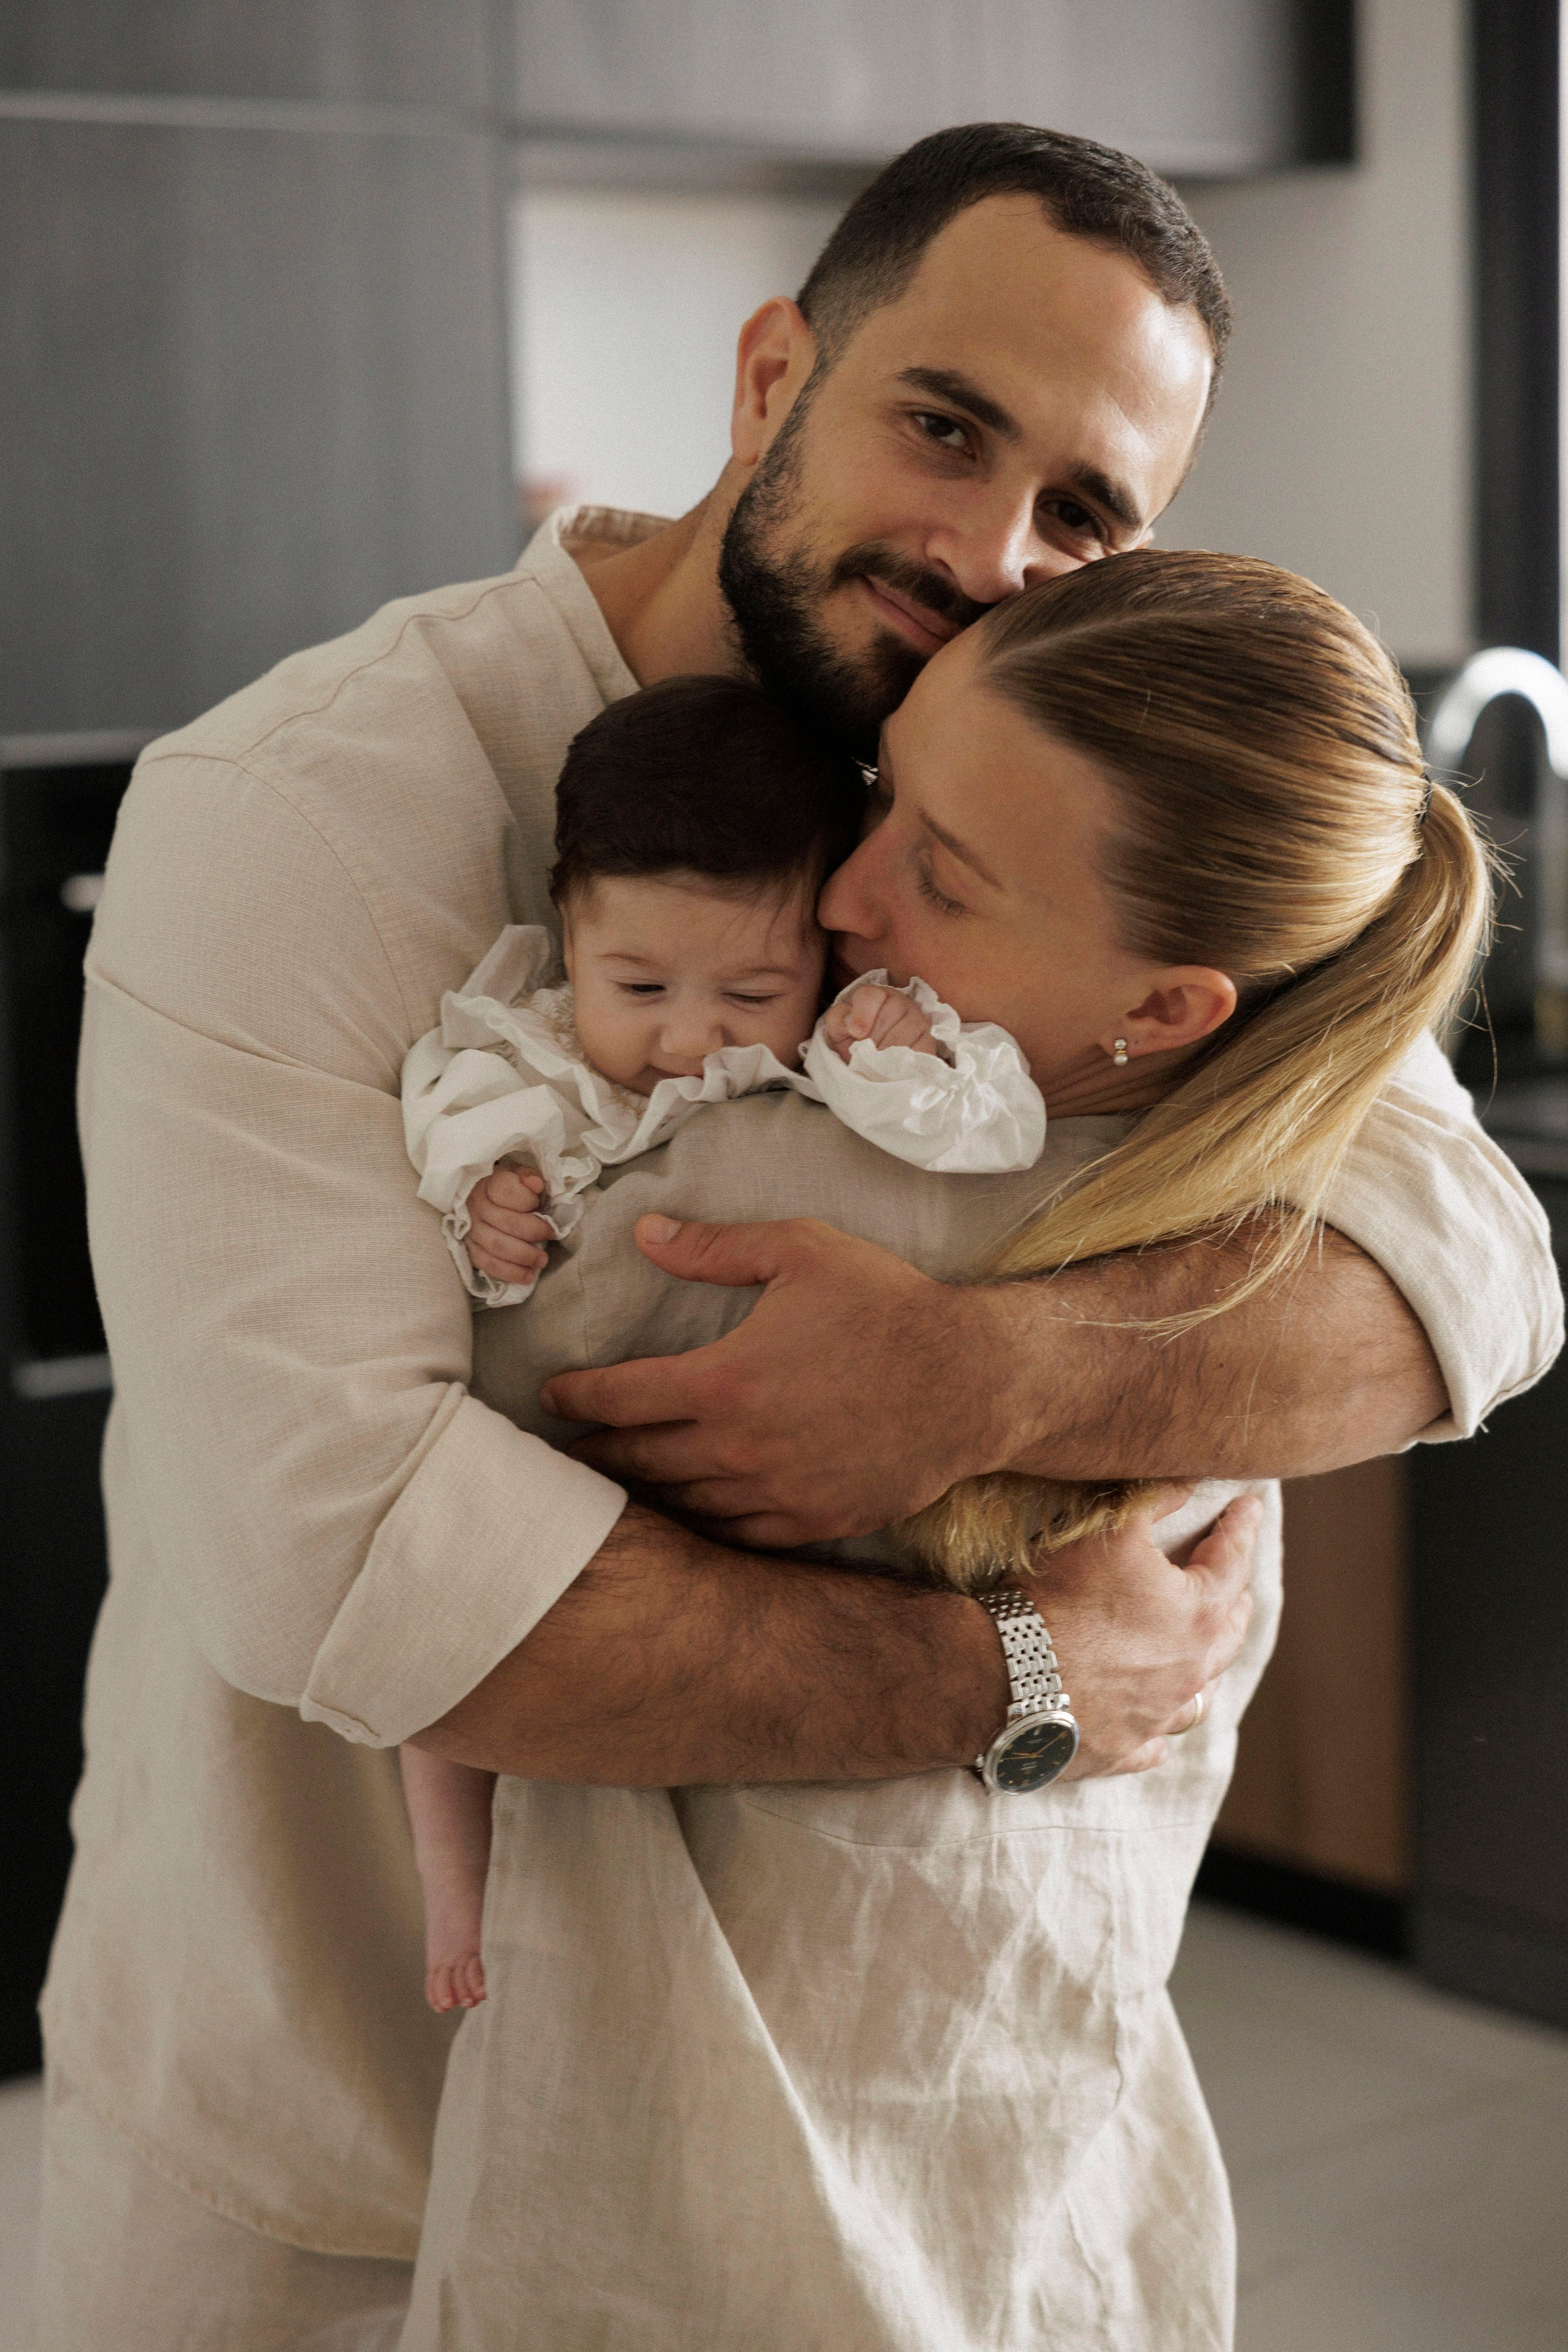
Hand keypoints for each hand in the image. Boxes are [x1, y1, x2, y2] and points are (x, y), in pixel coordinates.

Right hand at [466, 1166, 552, 1284]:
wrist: (485, 1197)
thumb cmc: (509, 1187)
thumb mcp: (520, 1174)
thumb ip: (529, 1177)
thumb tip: (535, 1184)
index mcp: (489, 1184)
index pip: (504, 1190)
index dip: (527, 1200)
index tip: (541, 1203)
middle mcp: (476, 1206)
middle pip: (504, 1221)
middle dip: (532, 1232)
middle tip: (551, 1236)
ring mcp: (471, 1229)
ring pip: (495, 1246)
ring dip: (522, 1256)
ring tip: (541, 1261)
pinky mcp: (471, 1248)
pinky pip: (486, 1264)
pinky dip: (508, 1273)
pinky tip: (526, 1276)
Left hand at [540, 1214, 1002, 1544]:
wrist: (972, 1380)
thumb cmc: (887, 1307)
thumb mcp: (801, 1251)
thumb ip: (715, 1248)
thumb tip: (646, 1234)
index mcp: (726, 1379)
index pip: (621, 1397)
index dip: (575, 1398)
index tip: (550, 1398)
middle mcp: (740, 1447)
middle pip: (638, 1460)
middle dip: (593, 1456)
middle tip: (562, 1455)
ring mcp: (775, 1494)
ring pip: (682, 1504)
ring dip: (640, 1496)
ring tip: (610, 1488)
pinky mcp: (811, 1524)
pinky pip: (735, 1537)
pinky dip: (699, 1527)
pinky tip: (683, 1516)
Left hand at [819, 982, 942, 1062]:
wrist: (877, 1072)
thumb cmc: (858, 1048)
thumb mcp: (841, 1033)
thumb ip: (838, 1020)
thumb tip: (849, 1023)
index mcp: (877, 996)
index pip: (870, 995)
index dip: (862, 1013)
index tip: (856, 1033)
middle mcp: (901, 1003)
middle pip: (890, 1012)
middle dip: (874, 1038)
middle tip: (867, 1055)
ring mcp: (919, 1021)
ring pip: (905, 1031)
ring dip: (888, 1051)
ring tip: (879, 1064)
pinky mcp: (930, 1042)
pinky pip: (920, 1048)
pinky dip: (905, 1061)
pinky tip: (895, 1069)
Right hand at [1037, 1489, 1259, 1778]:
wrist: (1006, 1676)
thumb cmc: (1061, 1597)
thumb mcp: (1111, 1529)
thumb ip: (1156, 1499)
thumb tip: (1188, 1482)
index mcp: (1197, 1616)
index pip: (1233, 1562)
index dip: (1241, 1529)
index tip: (1249, 1508)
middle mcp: (1188, 1672)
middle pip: (1229, 1634)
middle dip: (1236, 1600)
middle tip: (1237, 1582)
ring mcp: (1155, 1717)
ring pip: (1199, 1695)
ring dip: (1206, 1670)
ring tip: (1206, 1655)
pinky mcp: (1119, 1749)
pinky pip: (1153, 1744)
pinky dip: (1159, 1731)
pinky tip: (1158, 1729)